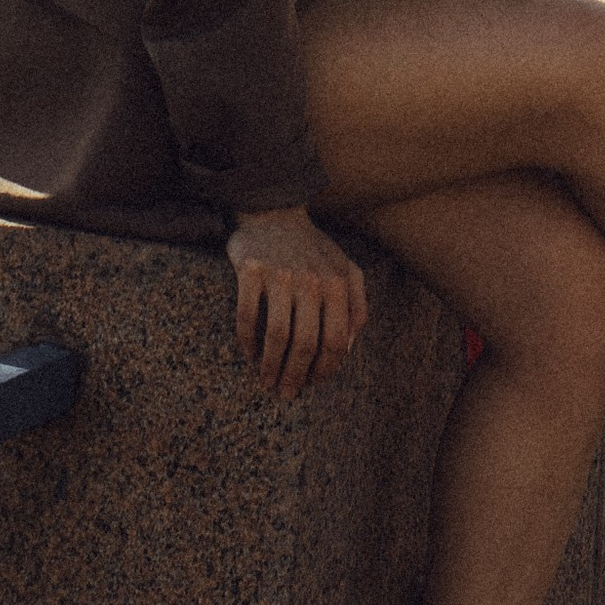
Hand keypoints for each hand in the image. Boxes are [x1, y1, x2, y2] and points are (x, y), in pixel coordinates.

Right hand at [226, 209, 368, 399]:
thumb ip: (357, 304)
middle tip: (286, 393)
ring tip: (267, 381)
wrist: (273, 211)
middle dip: (296, 375)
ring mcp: (280, 275)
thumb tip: (349, 347)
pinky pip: (247, 316)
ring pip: (277, 335)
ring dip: (271, 366)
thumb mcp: (345, 268)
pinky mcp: (251, 270)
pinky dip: (247, 342)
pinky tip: (249, 354)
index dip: (325, 368)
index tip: (313, 383)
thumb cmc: (311, 248)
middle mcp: (311, 280)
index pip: (336, 339)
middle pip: (306, 343)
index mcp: (338, 283)